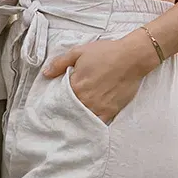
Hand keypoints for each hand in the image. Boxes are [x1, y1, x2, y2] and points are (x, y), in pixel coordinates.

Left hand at [42, 34, 156, 123]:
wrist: (131, 58)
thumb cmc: (106, 52)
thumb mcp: (79, 51)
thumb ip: (60, 63)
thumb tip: (45, 74)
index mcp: (75, 84)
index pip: (59, 98)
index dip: (55, 99)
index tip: (52, 102)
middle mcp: (85, 99)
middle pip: (69, 110)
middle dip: (64, 111)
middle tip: (60, 113)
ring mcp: (98, 107)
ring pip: (81, 119)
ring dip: (76, 119)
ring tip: (71, 120)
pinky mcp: (110, 112)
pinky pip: (97, 124)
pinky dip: (90, 125)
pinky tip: (86, 125)